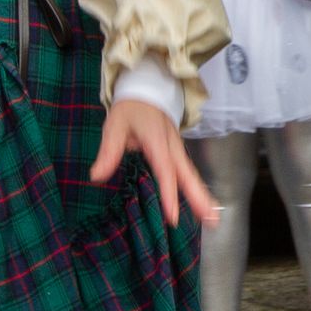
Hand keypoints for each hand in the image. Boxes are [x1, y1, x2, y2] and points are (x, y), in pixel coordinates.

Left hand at [91, 96, 220, 226]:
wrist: (147, 90)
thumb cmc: (130, 109)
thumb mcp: (114, 126)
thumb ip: (109, 152)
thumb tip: (96, 177)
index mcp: (157, 142)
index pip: (165, 171)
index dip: (169, 193)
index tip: (173, 216)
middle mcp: (172, 148)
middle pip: (188, 176)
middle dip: (200, 198)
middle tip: (212, 220)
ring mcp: (177, 150)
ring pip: (192, 175)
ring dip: (203, 196)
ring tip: (213, 219)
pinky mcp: (177, 153)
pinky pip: (188, 173)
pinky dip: (198, 189)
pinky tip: (203, 204)